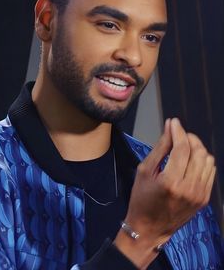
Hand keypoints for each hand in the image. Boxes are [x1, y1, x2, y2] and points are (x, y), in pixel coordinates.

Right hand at [114, 118, 215, 267]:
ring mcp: (199, 194)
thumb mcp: (144, 171)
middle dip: (188, 137)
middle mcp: (188, 188)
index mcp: (170, 182)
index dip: (178, 131)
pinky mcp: (204, 198)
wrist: (150, 229)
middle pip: (198, 151)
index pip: (182, 148)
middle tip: (178, 134)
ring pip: (207, 159)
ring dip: (197, 148)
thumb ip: (159, 148)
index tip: (173, 122)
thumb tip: (169, 128)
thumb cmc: (142, 199)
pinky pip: (210, 171)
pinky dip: (202, 160)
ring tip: (184, 147)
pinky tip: (191, 160)